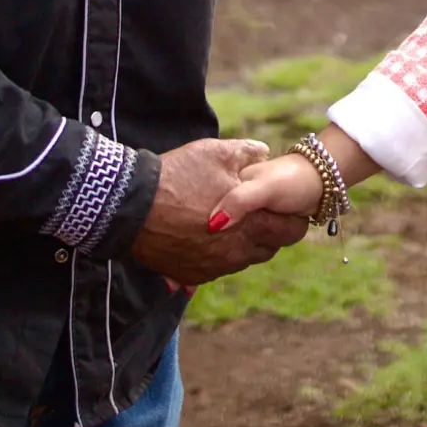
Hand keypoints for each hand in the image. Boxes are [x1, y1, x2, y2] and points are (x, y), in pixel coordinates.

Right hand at [126, 138, 306, 287]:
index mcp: (252, 225)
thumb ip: (248, 152)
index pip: (290, 231)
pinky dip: (217, 254)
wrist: (132, 206)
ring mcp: (214, 268)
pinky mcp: (191, 275)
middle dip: (269, 232)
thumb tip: (264, 151)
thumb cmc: (178, 176)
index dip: (293, 218)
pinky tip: (207, 236)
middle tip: (260, 213)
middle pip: (269, 249)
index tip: (286, 206)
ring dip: (244, 244)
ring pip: (242, 260)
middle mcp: (237, 253)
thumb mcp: (217, 153)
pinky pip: (215, 268)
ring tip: (233, 223)